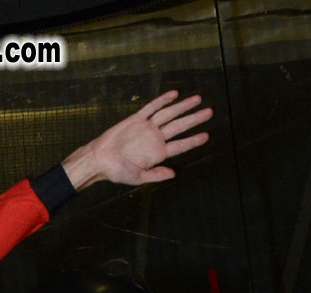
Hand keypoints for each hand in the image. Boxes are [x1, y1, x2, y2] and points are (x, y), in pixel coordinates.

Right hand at [62, 90, 211, 191]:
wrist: (100, 160)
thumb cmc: (118, 172)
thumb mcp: (138, 178)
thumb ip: (156, 175)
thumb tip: (174, 174)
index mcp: (158, 154)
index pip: (180, 146)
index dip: (193, 140)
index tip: (207, 136)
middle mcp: (155, 139)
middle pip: (179, 126)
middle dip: (194, 119)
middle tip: (210, 112)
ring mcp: (147, 128)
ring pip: (169, 114)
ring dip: (183, 106)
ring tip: (198, 100)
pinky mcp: (136, 119)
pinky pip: (152, 107)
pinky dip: (162, 100)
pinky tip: (174, 95)